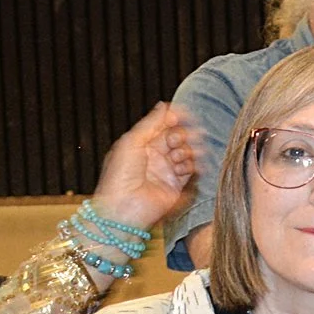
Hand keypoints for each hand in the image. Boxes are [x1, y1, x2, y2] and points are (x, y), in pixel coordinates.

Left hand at [90, 103, 198, 235]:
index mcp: (141, 143)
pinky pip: (191, 171)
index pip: (162, 126)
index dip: (174, 119)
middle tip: (177, 140)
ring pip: (186, 152)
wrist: (123, 207)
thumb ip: (151, 123)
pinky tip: (185, 167)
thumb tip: (165, 105)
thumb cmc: (120, 174)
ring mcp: (166, 171)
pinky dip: (192, 166)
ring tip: (179, 156)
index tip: (183, 114)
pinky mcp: (176, 186)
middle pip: (177, 137)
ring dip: (187, 150)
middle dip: (182, 135)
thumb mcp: (132, 141)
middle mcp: (154, 156)